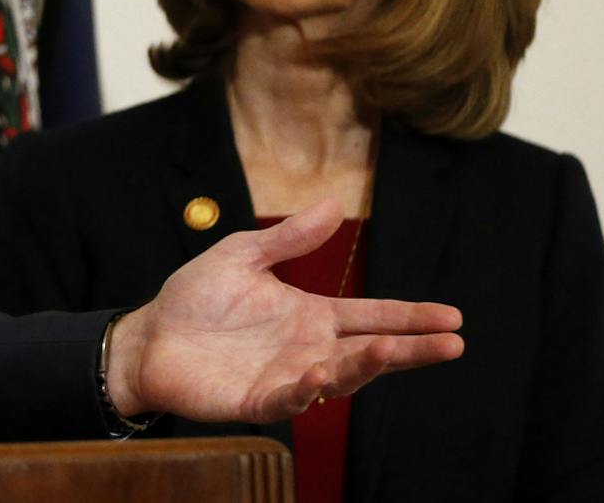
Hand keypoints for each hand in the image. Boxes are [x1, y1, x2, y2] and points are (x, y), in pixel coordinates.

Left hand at [106, 198, 462, 422]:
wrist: (150, 335)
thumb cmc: (196, 298)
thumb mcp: (242, 255)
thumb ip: (289, 237)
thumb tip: (335, 204)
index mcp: (311, 315)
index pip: (371, 316)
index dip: (410, 318)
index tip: (452, 317)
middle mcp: (309, 349)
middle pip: (370, 352)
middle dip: (411, 350)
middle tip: (452, 344)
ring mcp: (288, 377)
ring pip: (340, 378)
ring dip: (365, 366)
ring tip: (388, 349)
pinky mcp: (259, 400)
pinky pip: (290, 399)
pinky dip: (307, 390)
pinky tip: (320, 374)